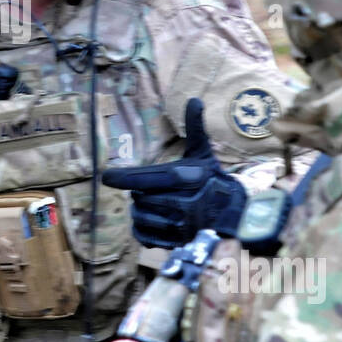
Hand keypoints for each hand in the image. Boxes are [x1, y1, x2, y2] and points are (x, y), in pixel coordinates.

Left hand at [101, 98, 246, 248]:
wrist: (235, 216)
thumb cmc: (213, 180)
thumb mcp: (204, 153)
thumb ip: (195, 128)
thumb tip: (195, 99)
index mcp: (186, 178)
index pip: (148, 178)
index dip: (123, 177)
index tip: (105, 176)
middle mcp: (183, 203)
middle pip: (140, 198)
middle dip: (138, 193)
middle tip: (146, 190)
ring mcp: (180, 226)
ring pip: (140, 217)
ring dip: (138, 210)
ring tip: (149, 203)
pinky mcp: (176, 242)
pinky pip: (144, 237)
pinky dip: (141, 229)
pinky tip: (149, 221)